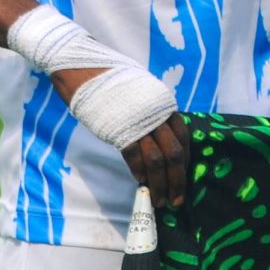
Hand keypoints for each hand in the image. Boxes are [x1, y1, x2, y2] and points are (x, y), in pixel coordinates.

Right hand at [55, 66, 188, 211]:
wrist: (83, 68)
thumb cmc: (110, 79)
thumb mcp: (141, 92)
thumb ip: (152, 112)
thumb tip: (158, 136)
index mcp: (165, 103)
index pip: (184, 137)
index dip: (185, 161)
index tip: (183, 176)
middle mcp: (158, 114)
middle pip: (175, 153)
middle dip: (178, 180)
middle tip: (177, 200)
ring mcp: (140, 123)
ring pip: (158, 161)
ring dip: (160, 184)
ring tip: (160, 200)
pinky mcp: (120, 131)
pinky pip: (135, 158)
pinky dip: (139, 174)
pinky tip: (140, 185)